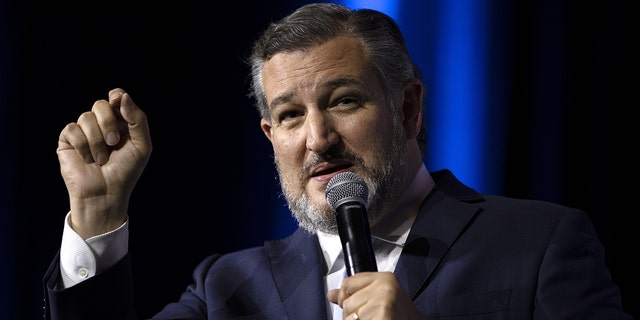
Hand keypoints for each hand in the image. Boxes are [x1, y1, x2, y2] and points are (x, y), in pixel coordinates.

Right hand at [57, 88, 151, 238]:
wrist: (106, 193)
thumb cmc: (125, 171)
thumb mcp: (141, 145)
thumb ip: (137, 119)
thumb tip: (122, 96)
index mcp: (121, 123)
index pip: (117, 98)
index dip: (117, 96)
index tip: (117, 101)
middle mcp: (101, 124)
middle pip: (101, 105)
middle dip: (108, 123)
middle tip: (113, 142)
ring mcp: (84, 131)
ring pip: (86, 117)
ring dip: (97, 141)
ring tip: (101, 159)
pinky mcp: (68, 140)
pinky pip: (72, 129)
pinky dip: (83, 145)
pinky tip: (87, 159)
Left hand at [327, 271, 427, 319]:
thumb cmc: (402, 316)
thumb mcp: (380, 297)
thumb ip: (356, 293)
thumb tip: (331, 294)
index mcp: (385, 278)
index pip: (347, 283)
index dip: (347, 297)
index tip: (357, 305)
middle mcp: (384, 287)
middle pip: (347, 302)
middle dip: (354, 314)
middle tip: (372, 316)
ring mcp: (382, 302)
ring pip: (349, 317)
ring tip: (375, 319)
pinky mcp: (382, 316)